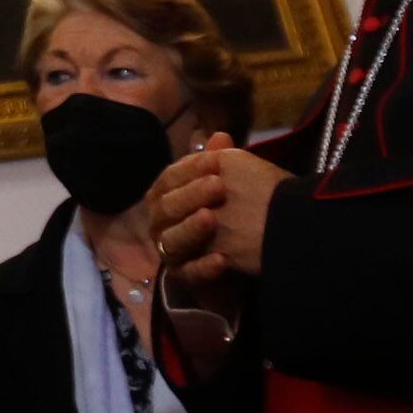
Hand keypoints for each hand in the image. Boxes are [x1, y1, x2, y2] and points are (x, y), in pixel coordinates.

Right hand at [152, 137, 284, 299]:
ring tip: (212, 219)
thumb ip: (221, 160)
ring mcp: (170, 251)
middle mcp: (162, 223)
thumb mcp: (231, 179)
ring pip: (170, 242)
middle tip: (219, 186)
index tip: (217, 161)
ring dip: (191, 230)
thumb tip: (220, 136)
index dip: (190, 169)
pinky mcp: (185, 276)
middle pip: (165, 209)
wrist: (250, 246)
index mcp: (166, 195)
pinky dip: (203, 267)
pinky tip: (222, 259)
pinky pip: (188, 274)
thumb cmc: (235, 208)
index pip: (168, 179)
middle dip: (190, 196)